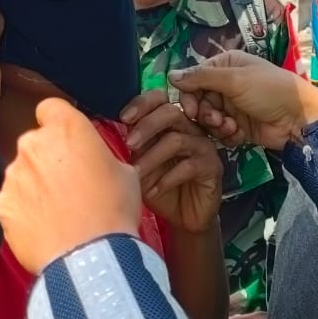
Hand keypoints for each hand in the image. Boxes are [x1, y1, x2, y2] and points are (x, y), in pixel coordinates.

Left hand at [0, 98, 140, 274]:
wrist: (91, 257)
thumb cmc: (114, 212)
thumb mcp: (126, 174)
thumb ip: (103, 158)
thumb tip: (98, 163)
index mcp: (66, 128)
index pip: (50, 108)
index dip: (59, 122)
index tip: (68, 140)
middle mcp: (33, 144)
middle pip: (35, 142)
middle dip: (48, 158)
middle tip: (69, 184)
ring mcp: (13, 174)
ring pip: (22, 172)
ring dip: (35, 185)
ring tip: (58, 212)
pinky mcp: (2, 204)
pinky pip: (12, 200)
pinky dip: (24, 210)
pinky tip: (44, 227)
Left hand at [122, 91, 221, 233]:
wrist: (182, 218)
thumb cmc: (159, 187)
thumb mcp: (139, 165)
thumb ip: (130, 146)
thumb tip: (104, 134)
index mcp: (170, 123)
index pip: (159, 99)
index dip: (142, 104)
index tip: (123, 117)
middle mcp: (189, 129)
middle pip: (171, 112)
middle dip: (147, 125)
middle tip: (130, 144)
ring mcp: (203, 147)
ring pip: (178, 140)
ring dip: (152, 156)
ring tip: (137, 173)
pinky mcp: (213, 167)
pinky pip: (189, 166)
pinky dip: (166, 179)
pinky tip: (152, 191)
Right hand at [168, 52, 317, 150]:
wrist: (297, 118)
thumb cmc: (268, 90)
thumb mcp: (234, 79)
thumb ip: (201, 78)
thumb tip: (170, 75)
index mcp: (226, 65)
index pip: (194, 79)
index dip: (189, 95)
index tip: (191, 109)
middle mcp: (226, 84)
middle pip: (199, 101)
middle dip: (205, 113)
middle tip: (215, 120)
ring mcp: (233, 107)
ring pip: (208, 120)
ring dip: (216, 126)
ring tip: (231, 127)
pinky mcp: (239, 127)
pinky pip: (220, 133)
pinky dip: (227, 135)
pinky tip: (239, 134)